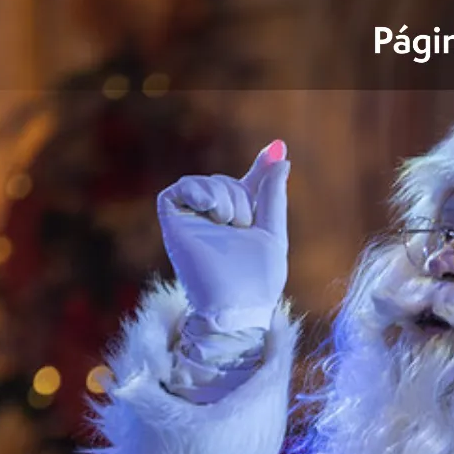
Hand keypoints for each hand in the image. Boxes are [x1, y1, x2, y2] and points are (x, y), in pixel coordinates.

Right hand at [157, 140, 290, 332]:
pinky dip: (199, 192)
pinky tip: (213, 211)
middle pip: (226, 181)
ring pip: (206, 183)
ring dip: (224, 196)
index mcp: (237, 221)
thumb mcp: (273, 231)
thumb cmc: (258, 278)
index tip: (278, 148)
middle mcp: (211, 220)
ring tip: (230, 225)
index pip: (245, 184)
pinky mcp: (172, 224)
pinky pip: (178, 190)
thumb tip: (281, 156)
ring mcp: (191, 221)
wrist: (238, 305)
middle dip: (240, 195)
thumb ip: (273, 194)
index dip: (261, 166)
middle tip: (244, 225)